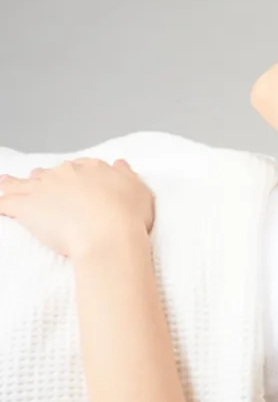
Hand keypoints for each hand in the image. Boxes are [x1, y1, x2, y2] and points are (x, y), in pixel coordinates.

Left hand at [0, 158, 153, 259]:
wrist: (109, 237)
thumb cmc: (128, 217)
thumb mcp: (139, 191)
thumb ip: (126, 175)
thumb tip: (119, 164)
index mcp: (93, 168)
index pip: (78, 167)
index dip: (75, 177)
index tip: (75, 186)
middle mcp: (66, 173)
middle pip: (48, 174)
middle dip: (45, 182)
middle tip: (45, 194)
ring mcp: (44, 188)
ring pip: (21, 184)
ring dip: (14, 187)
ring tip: (7, 188)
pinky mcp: (26, 207)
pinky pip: (4, 202)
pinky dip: (1, 204)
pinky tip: (0, 207)